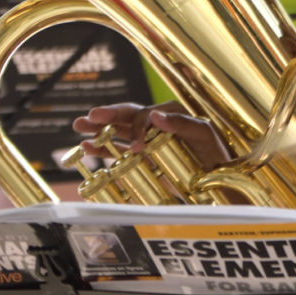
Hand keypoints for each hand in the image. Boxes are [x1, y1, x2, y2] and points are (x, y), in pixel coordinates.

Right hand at [73, 101, 228, 167]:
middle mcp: (156, 123)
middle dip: (107, 115)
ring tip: (78, 126)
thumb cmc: (215, 155)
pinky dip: (102, 148)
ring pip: (117, 129)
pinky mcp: (141, 156)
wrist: (217, 180)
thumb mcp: (204, 136)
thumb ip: (183, 124)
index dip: (137, 128)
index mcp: (170, 114)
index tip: (137, 147)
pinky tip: (87, 147)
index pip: (145, 114)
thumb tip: (155, 114)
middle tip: (90, 116)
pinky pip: (118, 149)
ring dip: (97, 128)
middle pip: (127, 115)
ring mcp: (147, 139)